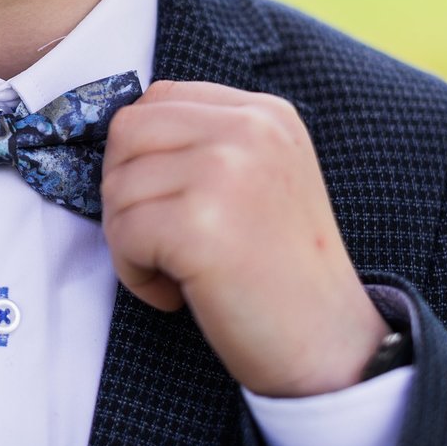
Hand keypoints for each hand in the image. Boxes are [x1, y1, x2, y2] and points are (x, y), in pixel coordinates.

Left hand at [100, 81, 388, 397]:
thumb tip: (119, 137)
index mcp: (263, 112)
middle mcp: (248, 129)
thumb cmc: (279, 271)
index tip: (165, 201)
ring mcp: (225, 172)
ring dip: (129, 240)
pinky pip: (123, 234)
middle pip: (127, 133)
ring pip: (117, 187)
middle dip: (124, 192)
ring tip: (178, 271)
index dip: (138, 154)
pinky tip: (175, 293)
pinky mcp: (200, 224)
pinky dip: (134, 274)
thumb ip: (204, 142)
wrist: (329, 347)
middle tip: (159, 239)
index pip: (157, 98)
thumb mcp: (260, 178)